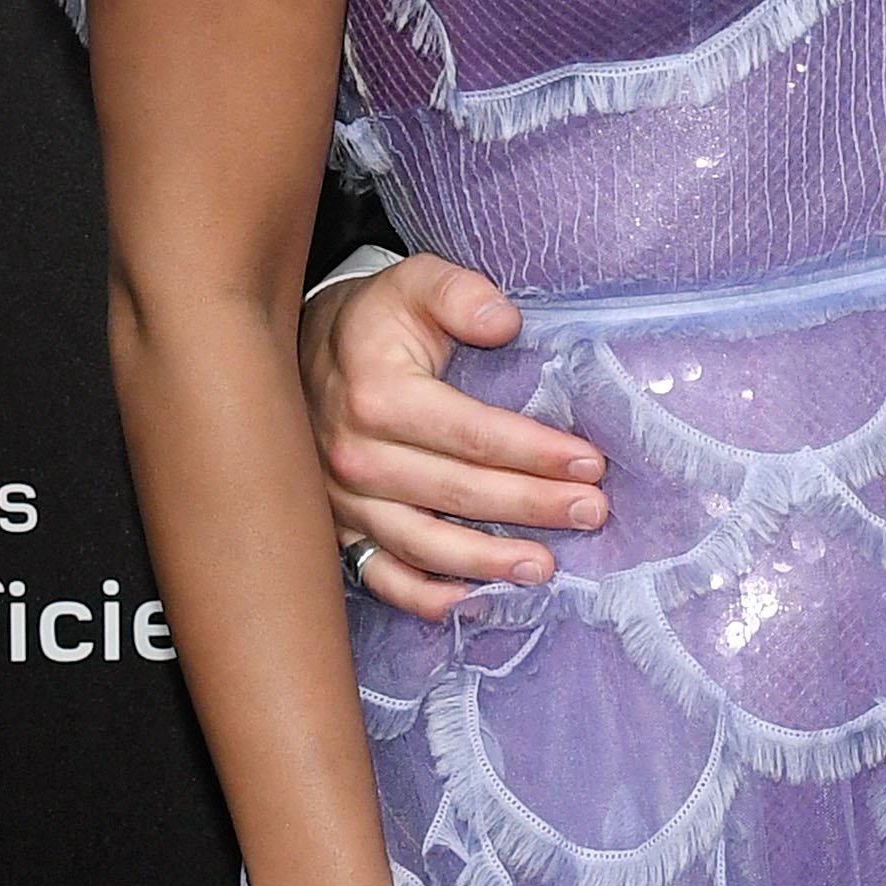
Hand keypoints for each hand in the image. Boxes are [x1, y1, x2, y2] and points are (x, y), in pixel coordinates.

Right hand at [300, 256, 606, 617]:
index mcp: (378, 395)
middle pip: (458, 492)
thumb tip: (504, 322)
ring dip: (488, 561)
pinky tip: (468, 602)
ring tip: (546, 567)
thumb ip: (459, 293)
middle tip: (592, 513)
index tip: (589, 464)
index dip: (535, 452)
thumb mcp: (412, 283)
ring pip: (424, 543)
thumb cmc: (373, 322)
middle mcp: (356, 454)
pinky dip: (421, 596)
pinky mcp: (338, 527)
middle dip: (532, 506)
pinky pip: (379, 573)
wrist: (293, 356)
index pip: (472, 434)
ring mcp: (343, 498)